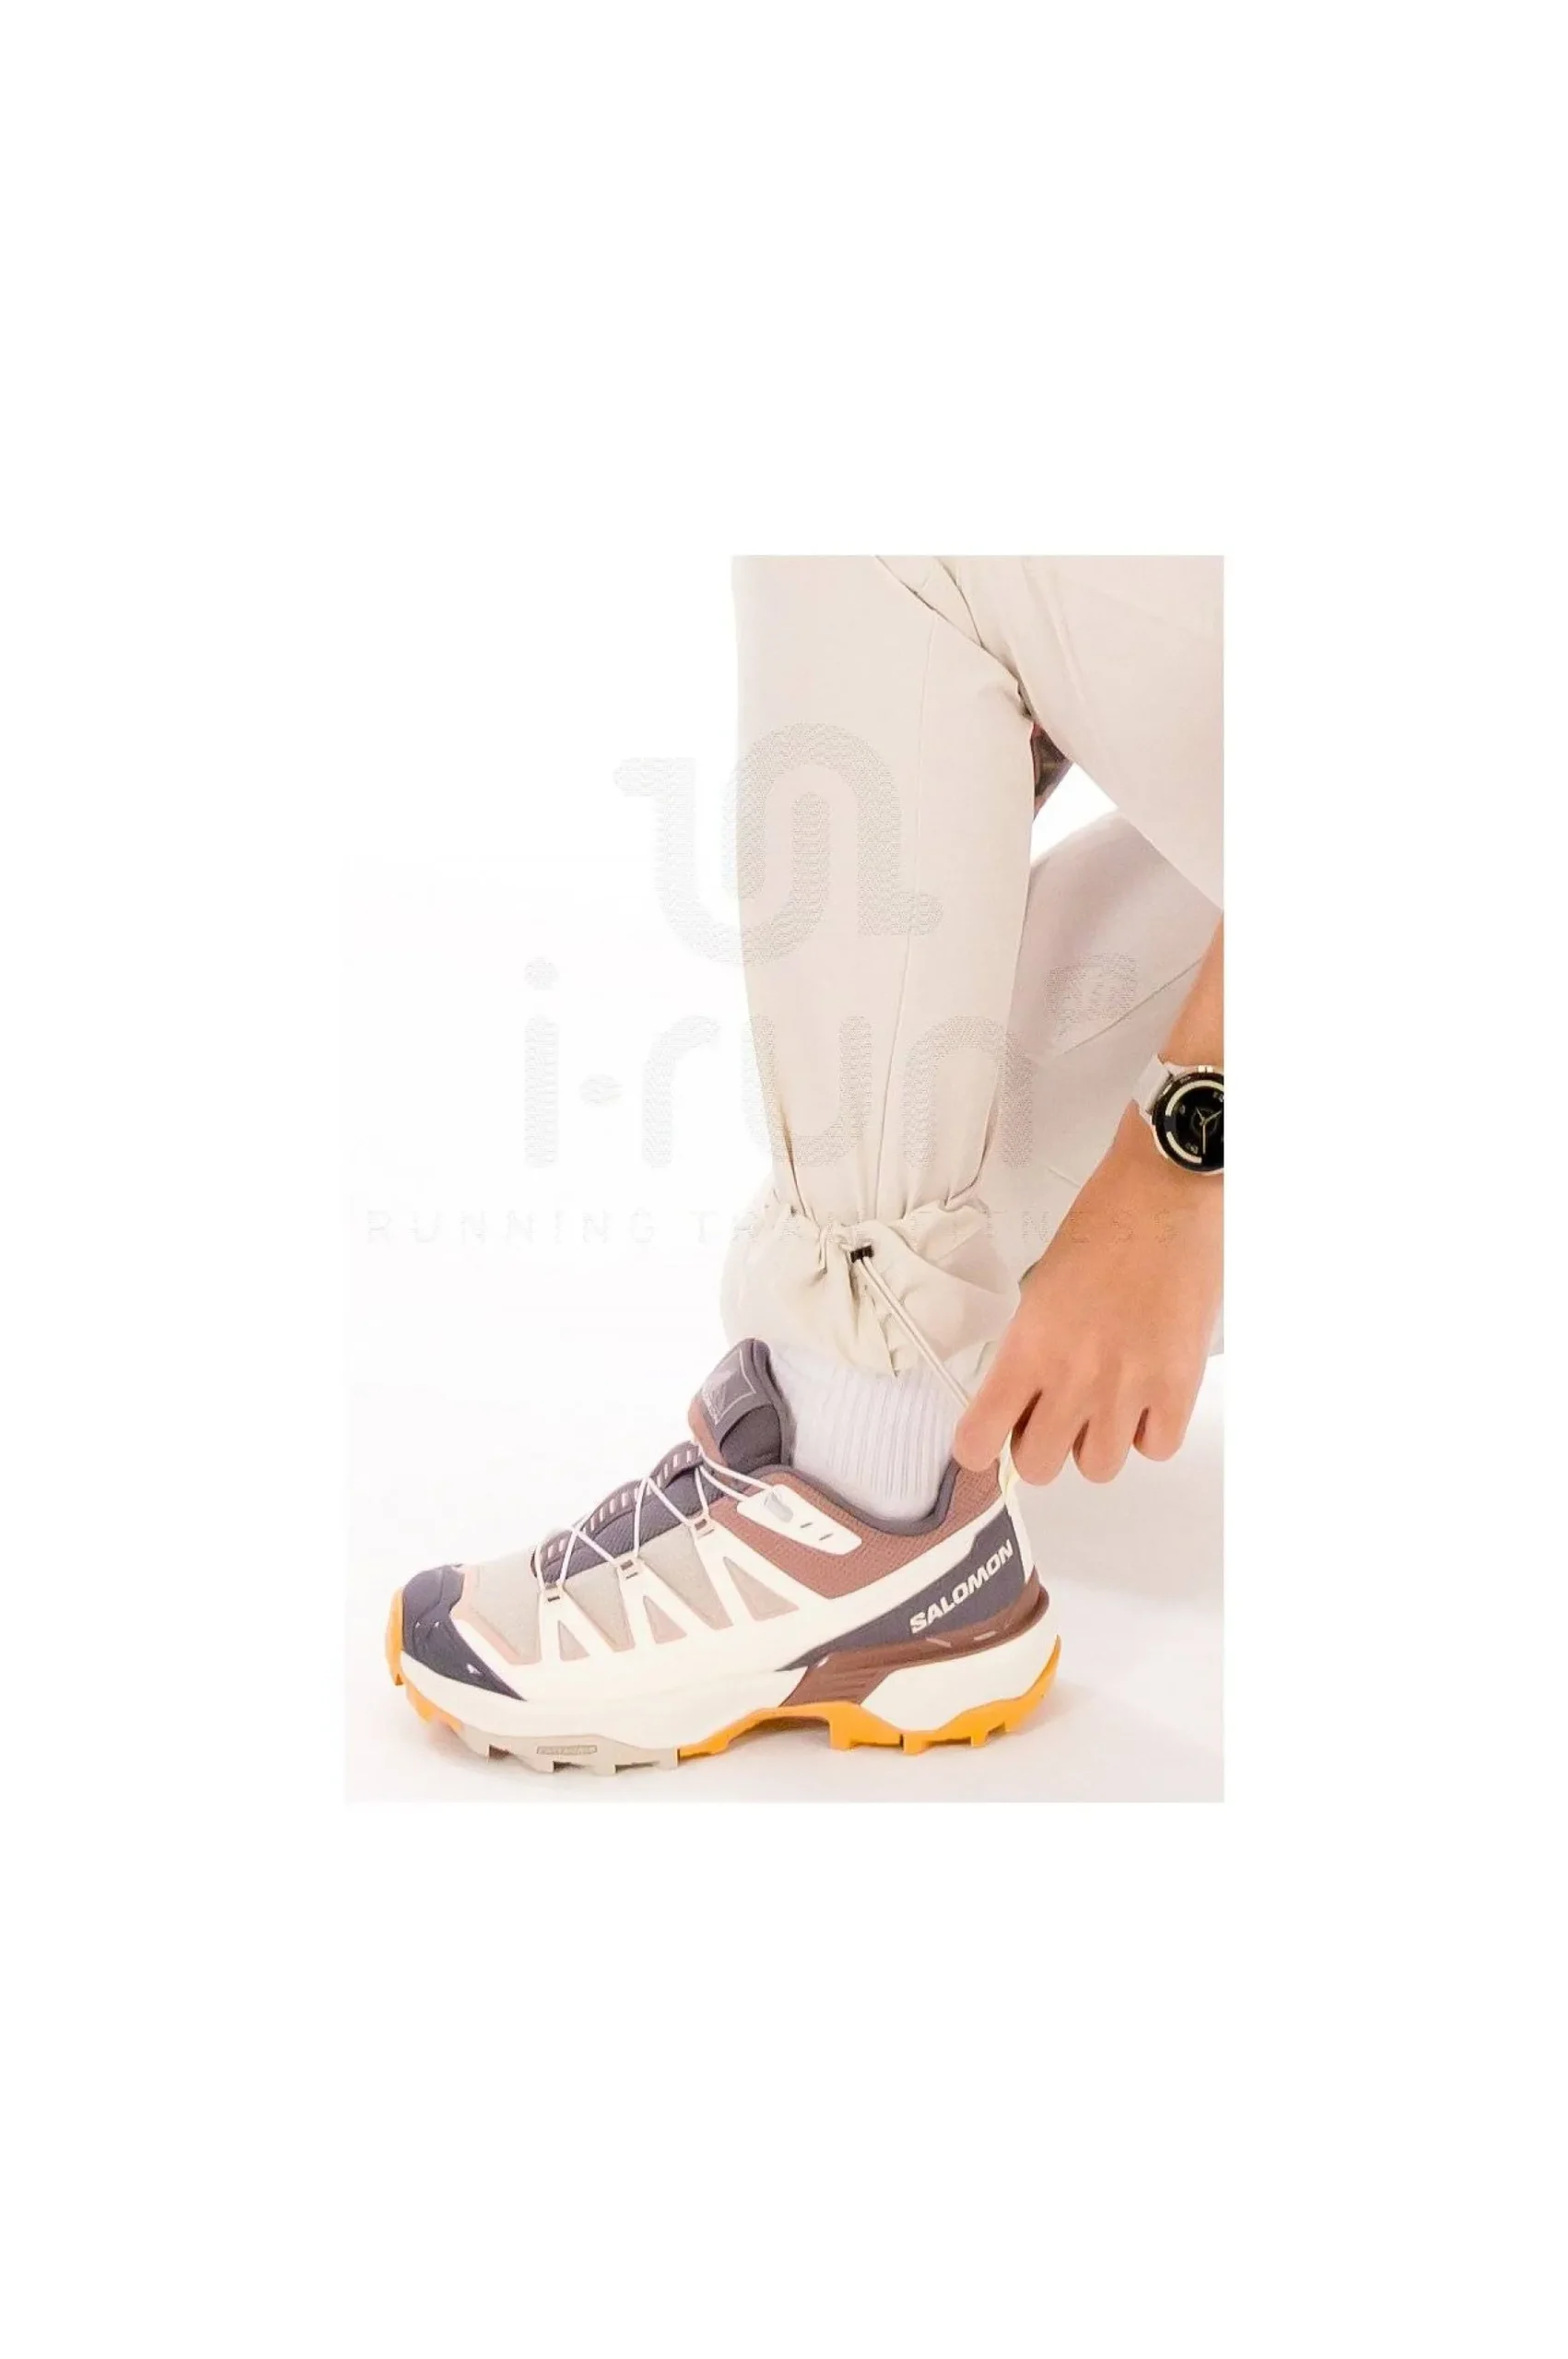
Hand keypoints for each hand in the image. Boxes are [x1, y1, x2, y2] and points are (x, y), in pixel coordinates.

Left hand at [954, 1107, 1221, 1483]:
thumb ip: (1030, 1347)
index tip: (987, 1439)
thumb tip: (1027, 1395)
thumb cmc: (1105, 1225)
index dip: (979, 1446)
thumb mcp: (1040, 1286)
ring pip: (1098, 1469)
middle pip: (1039, 1466)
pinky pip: (1156, 1447)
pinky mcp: (1178, 1385)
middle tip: (1051, 1415)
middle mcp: (1073, 1377)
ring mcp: (1129, 1387)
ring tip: (1104, 1405)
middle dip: (1040, 1446)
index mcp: (1028, 1347)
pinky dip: (1148, 1431)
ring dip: (1096, 1443)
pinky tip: (1145, 1398)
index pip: (980, 1438)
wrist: (1167, 1195)